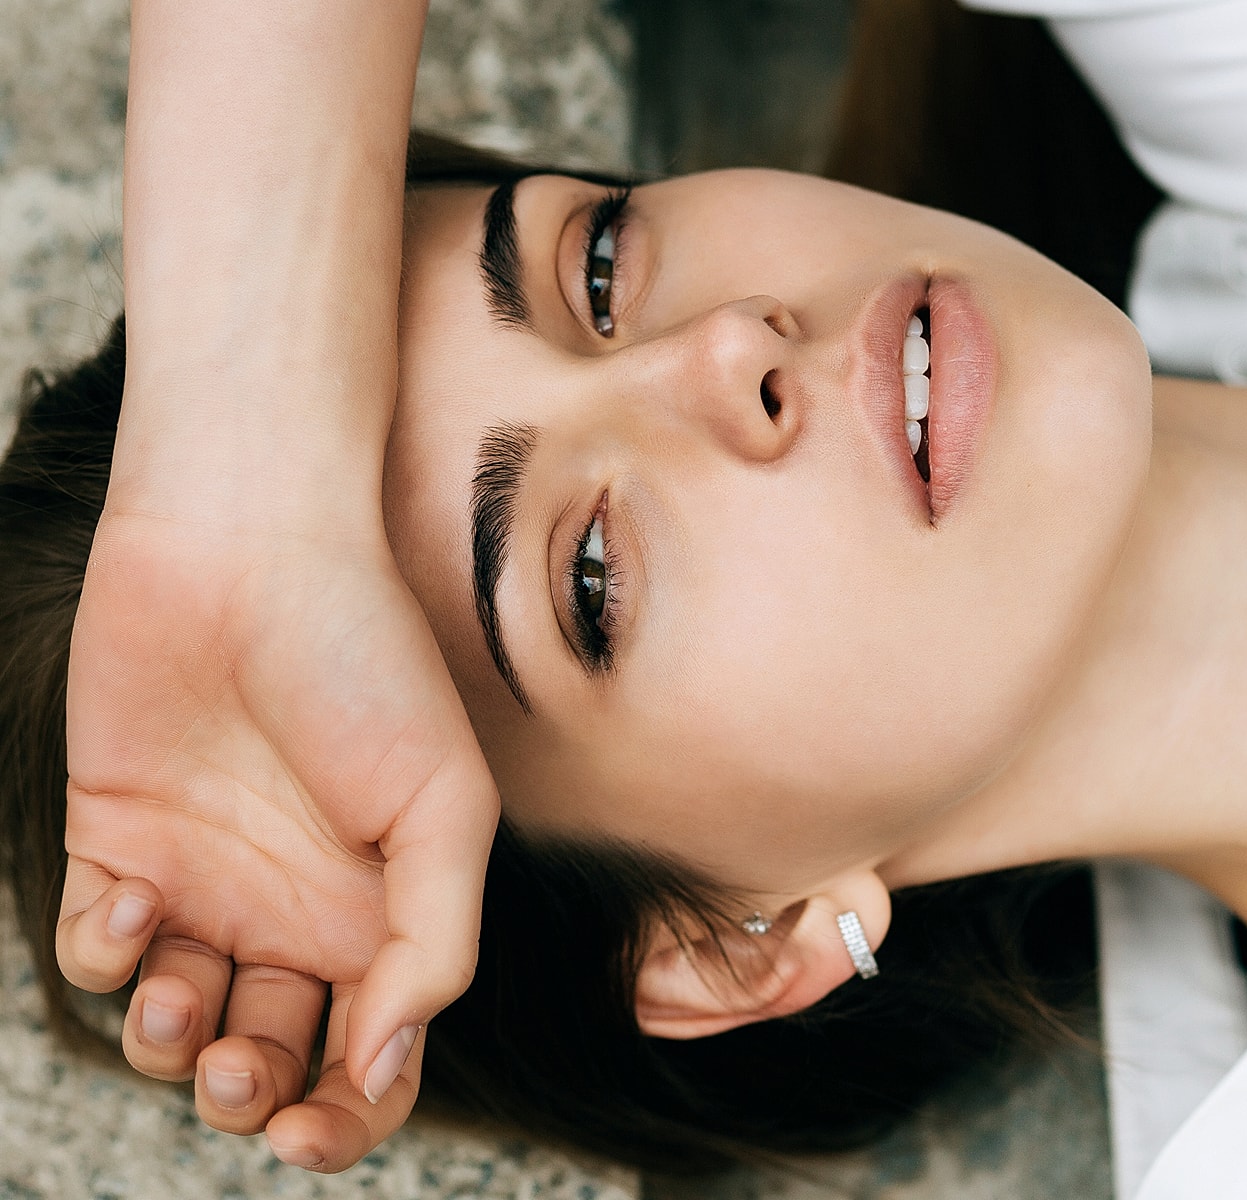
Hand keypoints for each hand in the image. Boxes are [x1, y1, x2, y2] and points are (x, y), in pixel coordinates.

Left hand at [57, 502, 497, 1170]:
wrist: (247, 549)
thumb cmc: (367, 663)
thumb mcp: (447, 809)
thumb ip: (434, 946)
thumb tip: (384, 1067)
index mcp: (385, 915)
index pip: (376, 1062)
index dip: (348, 1119)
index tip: (311, 1127)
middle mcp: (296, 913)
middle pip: (273, 1062)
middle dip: (251, 1094)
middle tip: (241, 1069)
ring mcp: (207, 884)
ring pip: (178, 1027)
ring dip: (172, 1045)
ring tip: (179, 995)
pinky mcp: (119, 847)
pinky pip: (100, 953)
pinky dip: (107, 958)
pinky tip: (132, 905)